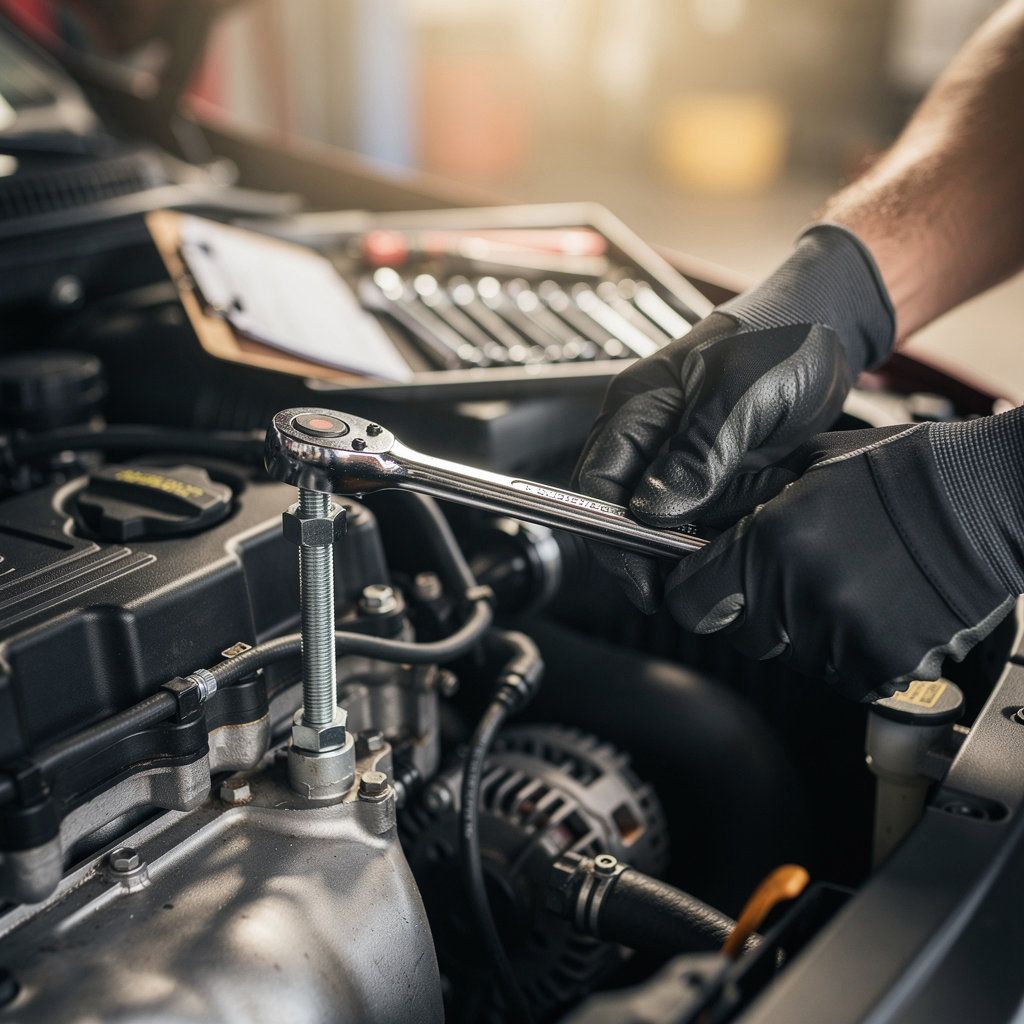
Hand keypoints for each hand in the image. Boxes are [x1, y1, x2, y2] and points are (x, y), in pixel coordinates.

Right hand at [574, 224, 893, 610]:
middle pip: (625, 512)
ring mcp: (683, 458)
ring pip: (668, 522)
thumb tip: (656, 513)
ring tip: (731, 539)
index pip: (596, 485)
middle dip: (652, 548)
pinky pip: (706, 517)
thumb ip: (698, 452)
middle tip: (686, 577)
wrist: (832, 325)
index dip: (609, 536)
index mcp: (636, 408)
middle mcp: (650, 437)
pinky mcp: (716, 473)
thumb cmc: (783, 337)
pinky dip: (725, 529)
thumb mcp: (741, 392)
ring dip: (693, 540)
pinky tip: (750, 523)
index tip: (642, 577)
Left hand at [663, 420, 1019, 700]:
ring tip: (848, 583)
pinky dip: (850, 652)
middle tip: (793, 576)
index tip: (708, 585)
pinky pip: (841, 675)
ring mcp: (840, 636)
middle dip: (753, 611)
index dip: (695, 592)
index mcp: (770, 542)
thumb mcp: (806, 464)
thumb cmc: (900, 472)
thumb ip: (746, 502)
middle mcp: (797, 594)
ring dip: (806, 631)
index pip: (689, 601)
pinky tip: (874, 608)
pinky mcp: (881, 666)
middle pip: (739, 635)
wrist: (986, 499)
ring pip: (791, 657)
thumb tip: (700, 524)